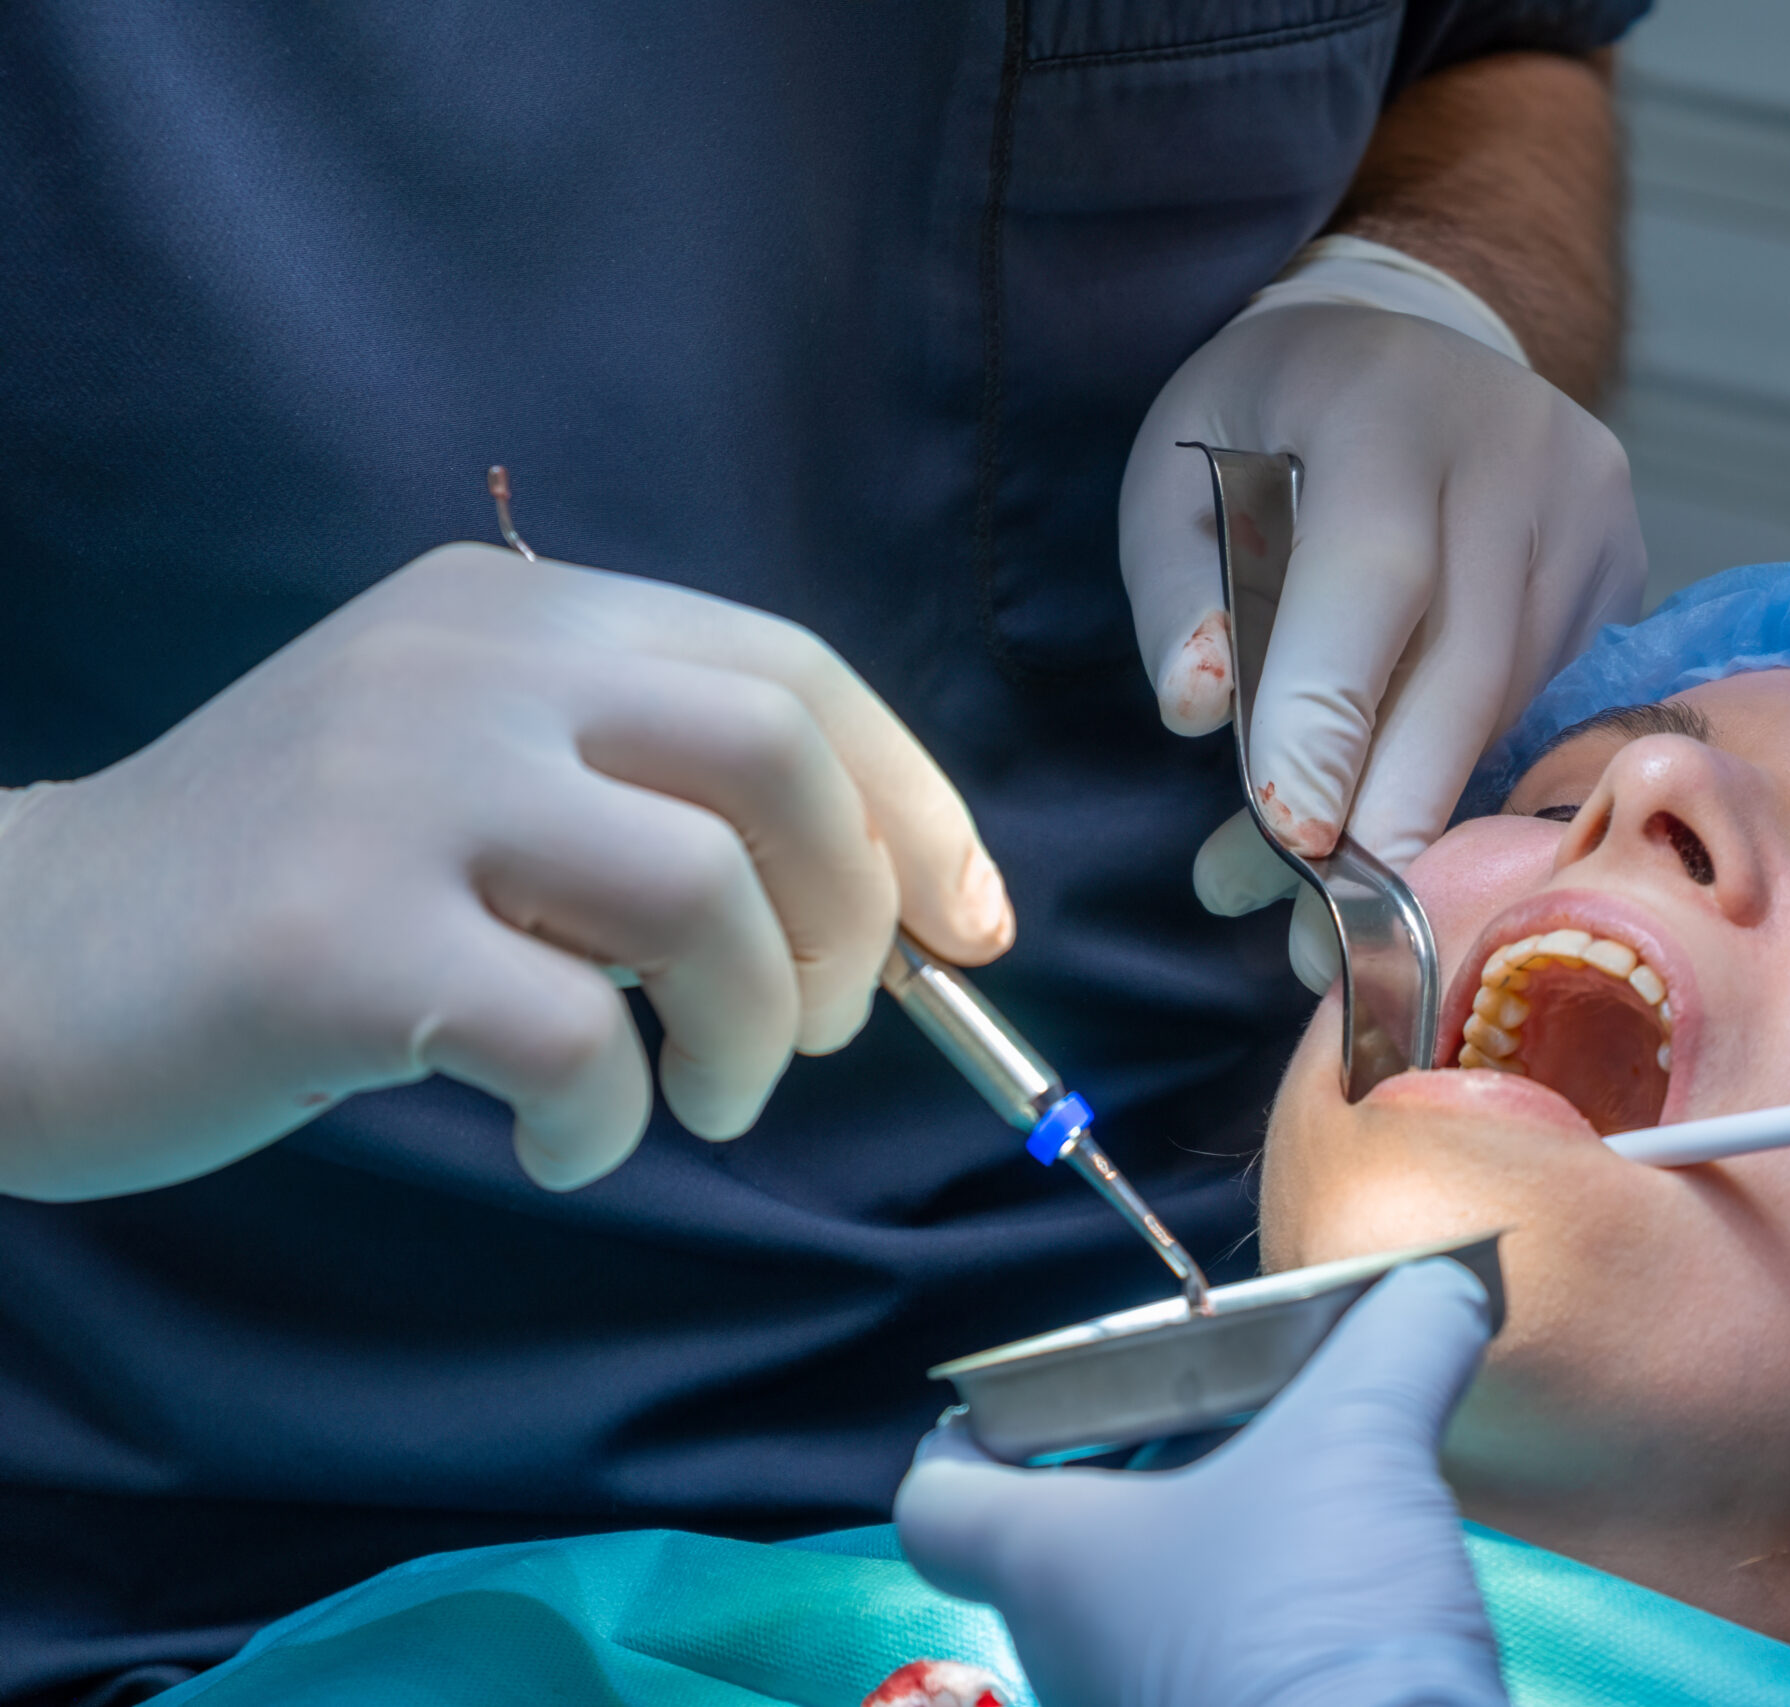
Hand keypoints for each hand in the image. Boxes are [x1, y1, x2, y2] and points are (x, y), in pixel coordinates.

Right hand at [0, 544, 1011, 1199]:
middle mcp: (467, 667)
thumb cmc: (284, 890)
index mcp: (520, 616)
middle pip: (773, 757)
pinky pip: (568, 1034)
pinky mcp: (329, 933)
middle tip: (813, 1031)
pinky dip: (610, 1119)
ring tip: (704, 1099)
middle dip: (850, 916)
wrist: (11, 955)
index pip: (789, 670)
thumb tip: (883, 902)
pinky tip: (564, 1145)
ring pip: (699, 892)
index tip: (970, 923)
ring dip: (751, 1029)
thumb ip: (639, 794)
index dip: (915, 802)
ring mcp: (394, 788)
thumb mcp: (471, 781)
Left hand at [895, 1258, 1504, 1706]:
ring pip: (1139, 1618)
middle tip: (1211, 1412)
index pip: (935, 1500)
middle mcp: (1070, 1655)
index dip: (965, 1433)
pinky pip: (1214, 1674)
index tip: (1023, 1392)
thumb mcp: (1366, 1439)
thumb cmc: (1311, 1622)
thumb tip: (1443, 1285)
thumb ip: (1400, 1339)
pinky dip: (1260, 1630)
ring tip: (1305, 1493)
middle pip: (1052, 1550)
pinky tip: (1351, 1592)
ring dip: (1207, 1556)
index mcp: (1050, 1562)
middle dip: (1129, 1474)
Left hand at [1121, 238, 1643, 989]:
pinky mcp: (1621, 568)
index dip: (1334, 714)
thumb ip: (1180, 588)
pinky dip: (1466, 774)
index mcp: (1388, 407)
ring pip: (1506, 703)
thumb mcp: (1179, 468)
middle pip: (1465, 666)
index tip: (1294, 834)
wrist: (1410, 341)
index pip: (1373, 577)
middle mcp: (1514, 454)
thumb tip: (1200, 712)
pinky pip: (1545, 702)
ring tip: (1328, 894)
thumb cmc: (1270, 421)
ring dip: (1420, 809)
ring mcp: (1588, 512)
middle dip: (1392, 808)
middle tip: (1326, 927)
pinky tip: (1402, 823)